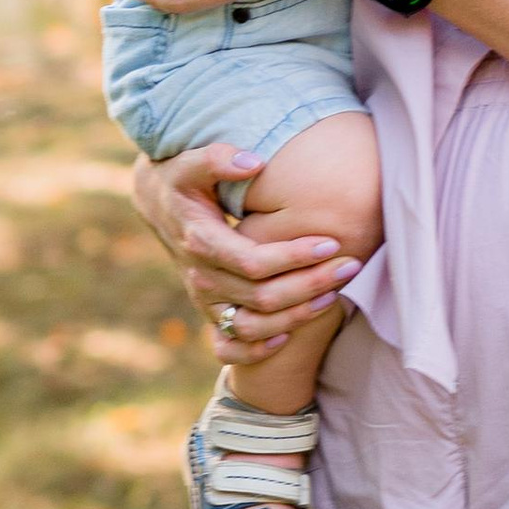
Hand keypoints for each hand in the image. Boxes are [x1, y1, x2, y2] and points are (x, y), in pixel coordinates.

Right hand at [129, 145, 362, 364]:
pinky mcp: (208, 310)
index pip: (254, 262)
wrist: (157, 203)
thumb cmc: (181, 178)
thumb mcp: (190, 162)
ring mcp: (204, 299)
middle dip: (311, 284)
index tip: (330, 243)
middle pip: (262, 298)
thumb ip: (218, 158)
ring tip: (334, 295)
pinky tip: (288, 336)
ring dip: (295, 317)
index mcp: (201, 242)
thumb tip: (253, 163)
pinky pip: (228, 348)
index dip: (294, 257)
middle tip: (351, 265)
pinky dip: (257, 351)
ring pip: (252, 327)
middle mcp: (201, 277)